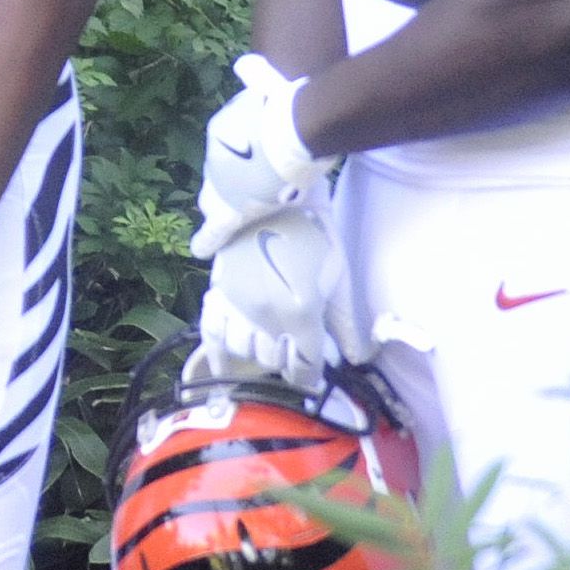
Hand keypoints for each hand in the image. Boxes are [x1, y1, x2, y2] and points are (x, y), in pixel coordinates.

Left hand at [188, 53, 326, 259]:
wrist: (295, 127)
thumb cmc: (289, 105)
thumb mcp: (267, 84)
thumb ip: (255, 77)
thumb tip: (245, 63)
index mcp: (222, 130)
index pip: (223, 150)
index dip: (231, 160)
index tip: (242, 164)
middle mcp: (216, 156)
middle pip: (215, 176)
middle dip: (223, 184)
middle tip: (239, 192)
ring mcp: (222, 183)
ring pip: (216, 201)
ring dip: (225, 207)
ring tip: (234, 218)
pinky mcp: (233, 209)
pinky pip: (215, 229)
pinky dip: (208, 239)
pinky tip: (201, 250)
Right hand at [191, 202, 363, 388]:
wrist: (276, 191)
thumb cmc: (316, 231)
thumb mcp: (339, 275)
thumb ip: (346, 321)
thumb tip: (358, 357)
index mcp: (300, 312)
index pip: (305, 366)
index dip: (308, 376)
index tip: (310, 378)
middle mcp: (266, 315)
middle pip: (273, 360)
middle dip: (286, 360)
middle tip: (293, 352)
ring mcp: (238, 302)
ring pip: (244, 349)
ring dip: (257, 352)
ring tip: (268, 344)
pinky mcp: (219, 289)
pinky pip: (212, 330)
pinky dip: (217, 352)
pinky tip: (225, 363)